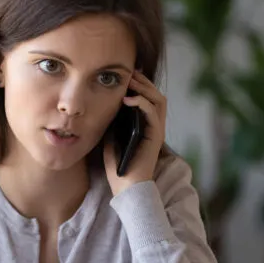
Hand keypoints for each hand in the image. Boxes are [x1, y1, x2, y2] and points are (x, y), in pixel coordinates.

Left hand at [104, 70, 166, 195]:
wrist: (127, 189)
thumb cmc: (119, 169)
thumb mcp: (110, 141)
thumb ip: (112, 126)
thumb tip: (104, 108)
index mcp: (145, 127)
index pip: (148, 99)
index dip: (140, 85)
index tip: (126, 75)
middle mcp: (154, 127)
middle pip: (156, 95)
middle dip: (143, 82)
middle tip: (129, 73)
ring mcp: (157, 131)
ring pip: (159, 100)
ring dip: (145, 88)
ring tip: (130, 82)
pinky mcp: (156, 136)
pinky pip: (153, 113)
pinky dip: (143, 102)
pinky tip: (129, 99)